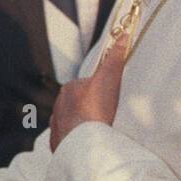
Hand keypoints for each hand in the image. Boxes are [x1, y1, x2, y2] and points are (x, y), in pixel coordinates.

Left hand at [49, 32, 128, 151]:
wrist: (84, 144)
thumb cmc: (96, 109)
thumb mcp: (109, 79)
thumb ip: (114, 58)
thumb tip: (123, 36)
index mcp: (68, 89)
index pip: (85, 85)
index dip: (100, 91)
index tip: (111, 100)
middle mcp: (58, 106)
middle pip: (78, 104)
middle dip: (90, 109)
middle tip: (107, 117)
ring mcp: (57, 126)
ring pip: (71, 121)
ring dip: (82, 125)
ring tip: (99, 132)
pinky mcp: (58, 144)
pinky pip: (68, 139)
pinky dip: (76, 140)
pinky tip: (88, 143)